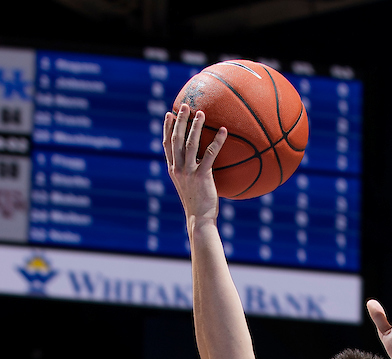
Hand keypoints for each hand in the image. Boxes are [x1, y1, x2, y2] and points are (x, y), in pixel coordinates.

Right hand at [163, 104, 227, 223]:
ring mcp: (189, 172)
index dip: (167, 128)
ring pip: (190, 143)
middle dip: (179, 120)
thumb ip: (191, 173)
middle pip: (176, 139)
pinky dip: (217, 141)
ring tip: (201, 112)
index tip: (169, 114)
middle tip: (184, 105)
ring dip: (195, 126)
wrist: (199, 220)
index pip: (167, 145)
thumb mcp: (189, 187)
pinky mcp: (202, 176)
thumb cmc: (198, 205)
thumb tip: (201, 162)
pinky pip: (210, 154)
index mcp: (173, 170)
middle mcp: (178, 169)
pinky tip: (224, 131)